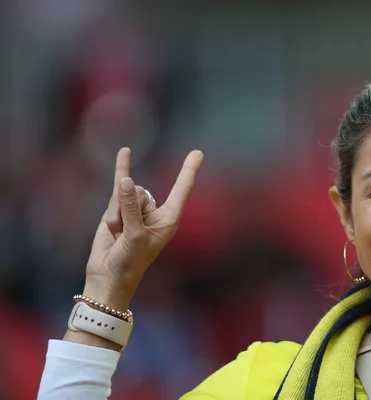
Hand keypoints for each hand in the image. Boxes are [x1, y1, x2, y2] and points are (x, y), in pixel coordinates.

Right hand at [83, 147, 203, 309]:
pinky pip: (118, 185)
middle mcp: (155, 212)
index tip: (197, 153)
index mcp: (169, 219)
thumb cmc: (129, 261)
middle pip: (140, 192)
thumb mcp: (135, 235)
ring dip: (115, 214)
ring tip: (116, 234)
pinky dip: (121, 168)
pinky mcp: (117, 209)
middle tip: (125, 234)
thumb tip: (125, 181)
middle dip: (127, 210)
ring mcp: (135, 209)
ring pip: (123, 195)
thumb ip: (131, 207)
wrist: (107, 276)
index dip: (188, 171)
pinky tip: (125, 152)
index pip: (181, 190)